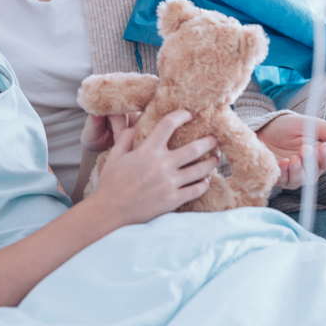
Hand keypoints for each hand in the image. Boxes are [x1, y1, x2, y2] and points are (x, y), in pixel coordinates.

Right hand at [89, 110, 218, 225]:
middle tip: (215, 138)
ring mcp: (170, 184)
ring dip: (211, 162)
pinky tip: (205, 179)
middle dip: (209, 141)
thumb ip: (126, 138)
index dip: (181, 115)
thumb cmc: (111, 183)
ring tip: (215, 158)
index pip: (168, 125)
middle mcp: (161, 165)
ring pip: (201, 170)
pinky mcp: (174, 200)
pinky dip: (204, 183)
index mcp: (146, 151)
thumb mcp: (114, 156)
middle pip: (195, 148)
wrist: (110, 211)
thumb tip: (136, 124)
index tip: (189, 114)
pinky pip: (197, 190)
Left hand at [256, 114, 325, 189]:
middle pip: (315, 172)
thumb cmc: (286, 127)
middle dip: (310, 162)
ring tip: (292, 158)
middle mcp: (309, 168)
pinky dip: (283, 174)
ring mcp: (293, 175)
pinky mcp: (278, 179)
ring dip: (297, 170)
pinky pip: (283, 182)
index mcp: (320, 155)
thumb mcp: (308, 124)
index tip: (324, 146)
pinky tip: (281, 164)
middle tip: (305, 149)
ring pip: (300, 180)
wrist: (259, 129)